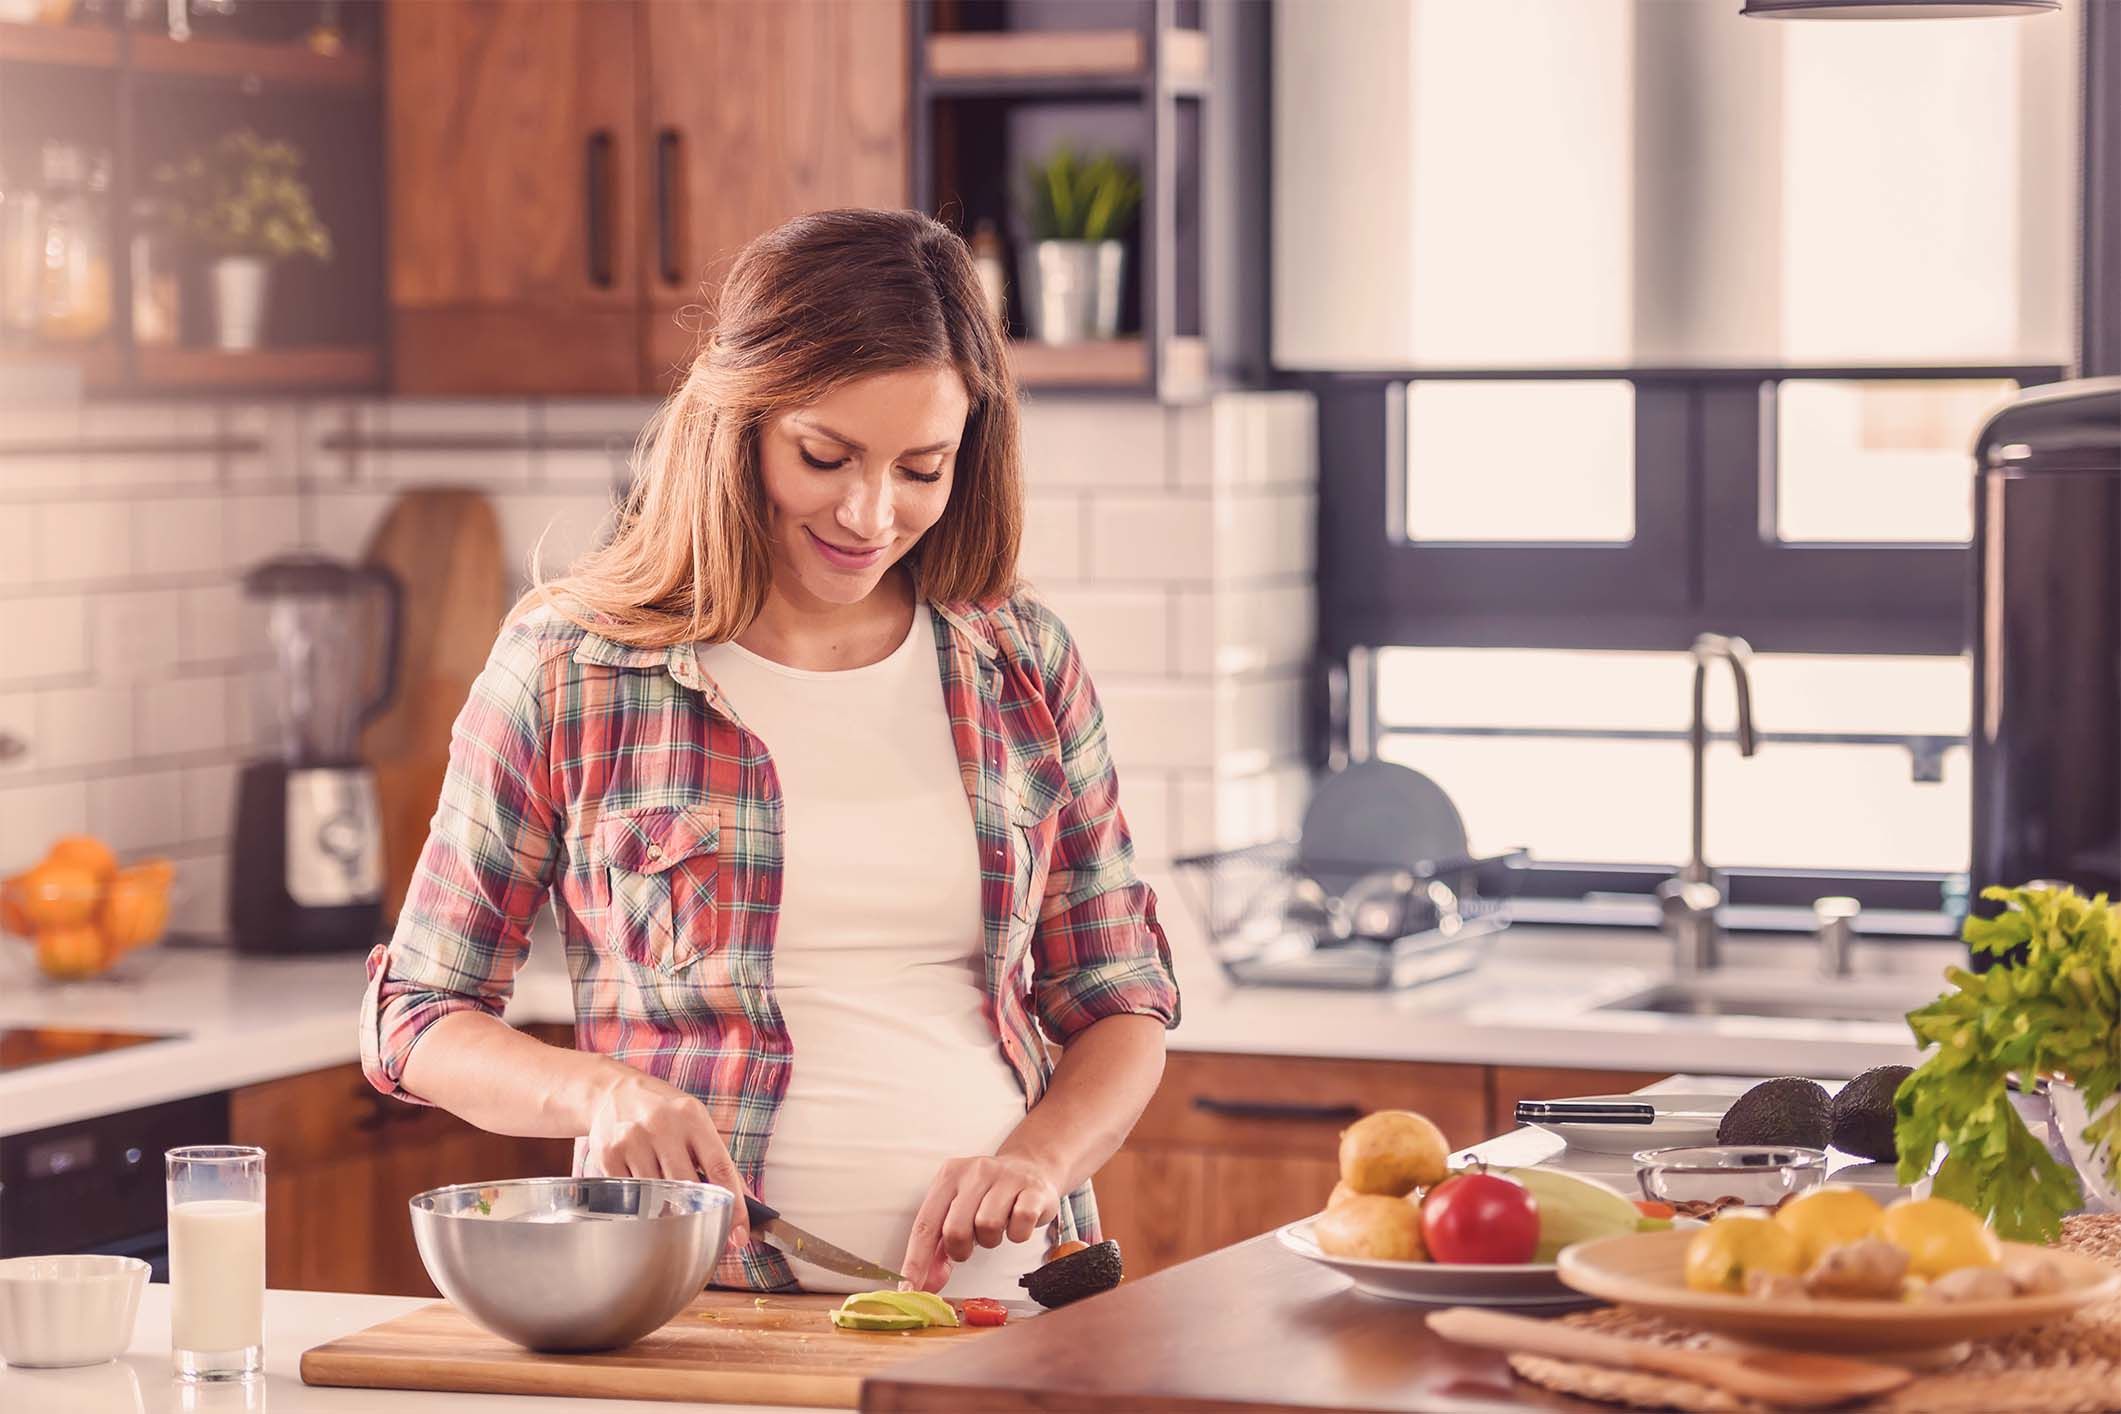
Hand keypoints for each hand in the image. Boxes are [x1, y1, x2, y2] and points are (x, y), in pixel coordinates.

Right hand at [585, 1068, 748, 1247]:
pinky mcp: (608, 1156)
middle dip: (698, 1212)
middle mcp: (662, 1126)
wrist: (614, 1091)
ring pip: (656, 1197)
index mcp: (692, 1117)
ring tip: (667, 1202)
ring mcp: (632, 1140)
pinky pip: (630, 1197)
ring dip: (666, 1209)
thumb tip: (749, 1203)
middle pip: (687, 1187)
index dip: (734, 1205)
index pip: (720, 1168)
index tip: (739, 1235)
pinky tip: (642, 1194)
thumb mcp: (696, 1124)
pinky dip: (640, 1204)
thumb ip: (720, 1163)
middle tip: (702, 1226)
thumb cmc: (665, 1111)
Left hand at [900, 1152, 1060, 1292]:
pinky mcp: (1033, 1189)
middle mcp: (975, 1172)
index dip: (916, 1260)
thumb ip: (939, 1248)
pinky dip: (1017, 1234)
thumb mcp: (959, 1212)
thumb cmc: (990, 1195)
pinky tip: (1016, 1224)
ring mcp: (1006, 1177)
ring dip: (990, 1240)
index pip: (925, 1224)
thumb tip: (925, 1284)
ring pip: (987, 1226)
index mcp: (949, 1176)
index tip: (910, 1288)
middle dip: (961, 1249)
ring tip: (996, 1229)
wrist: (1031, 1166)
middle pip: (955, 1229)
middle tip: (971, 1245)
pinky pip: (1020, 1224)